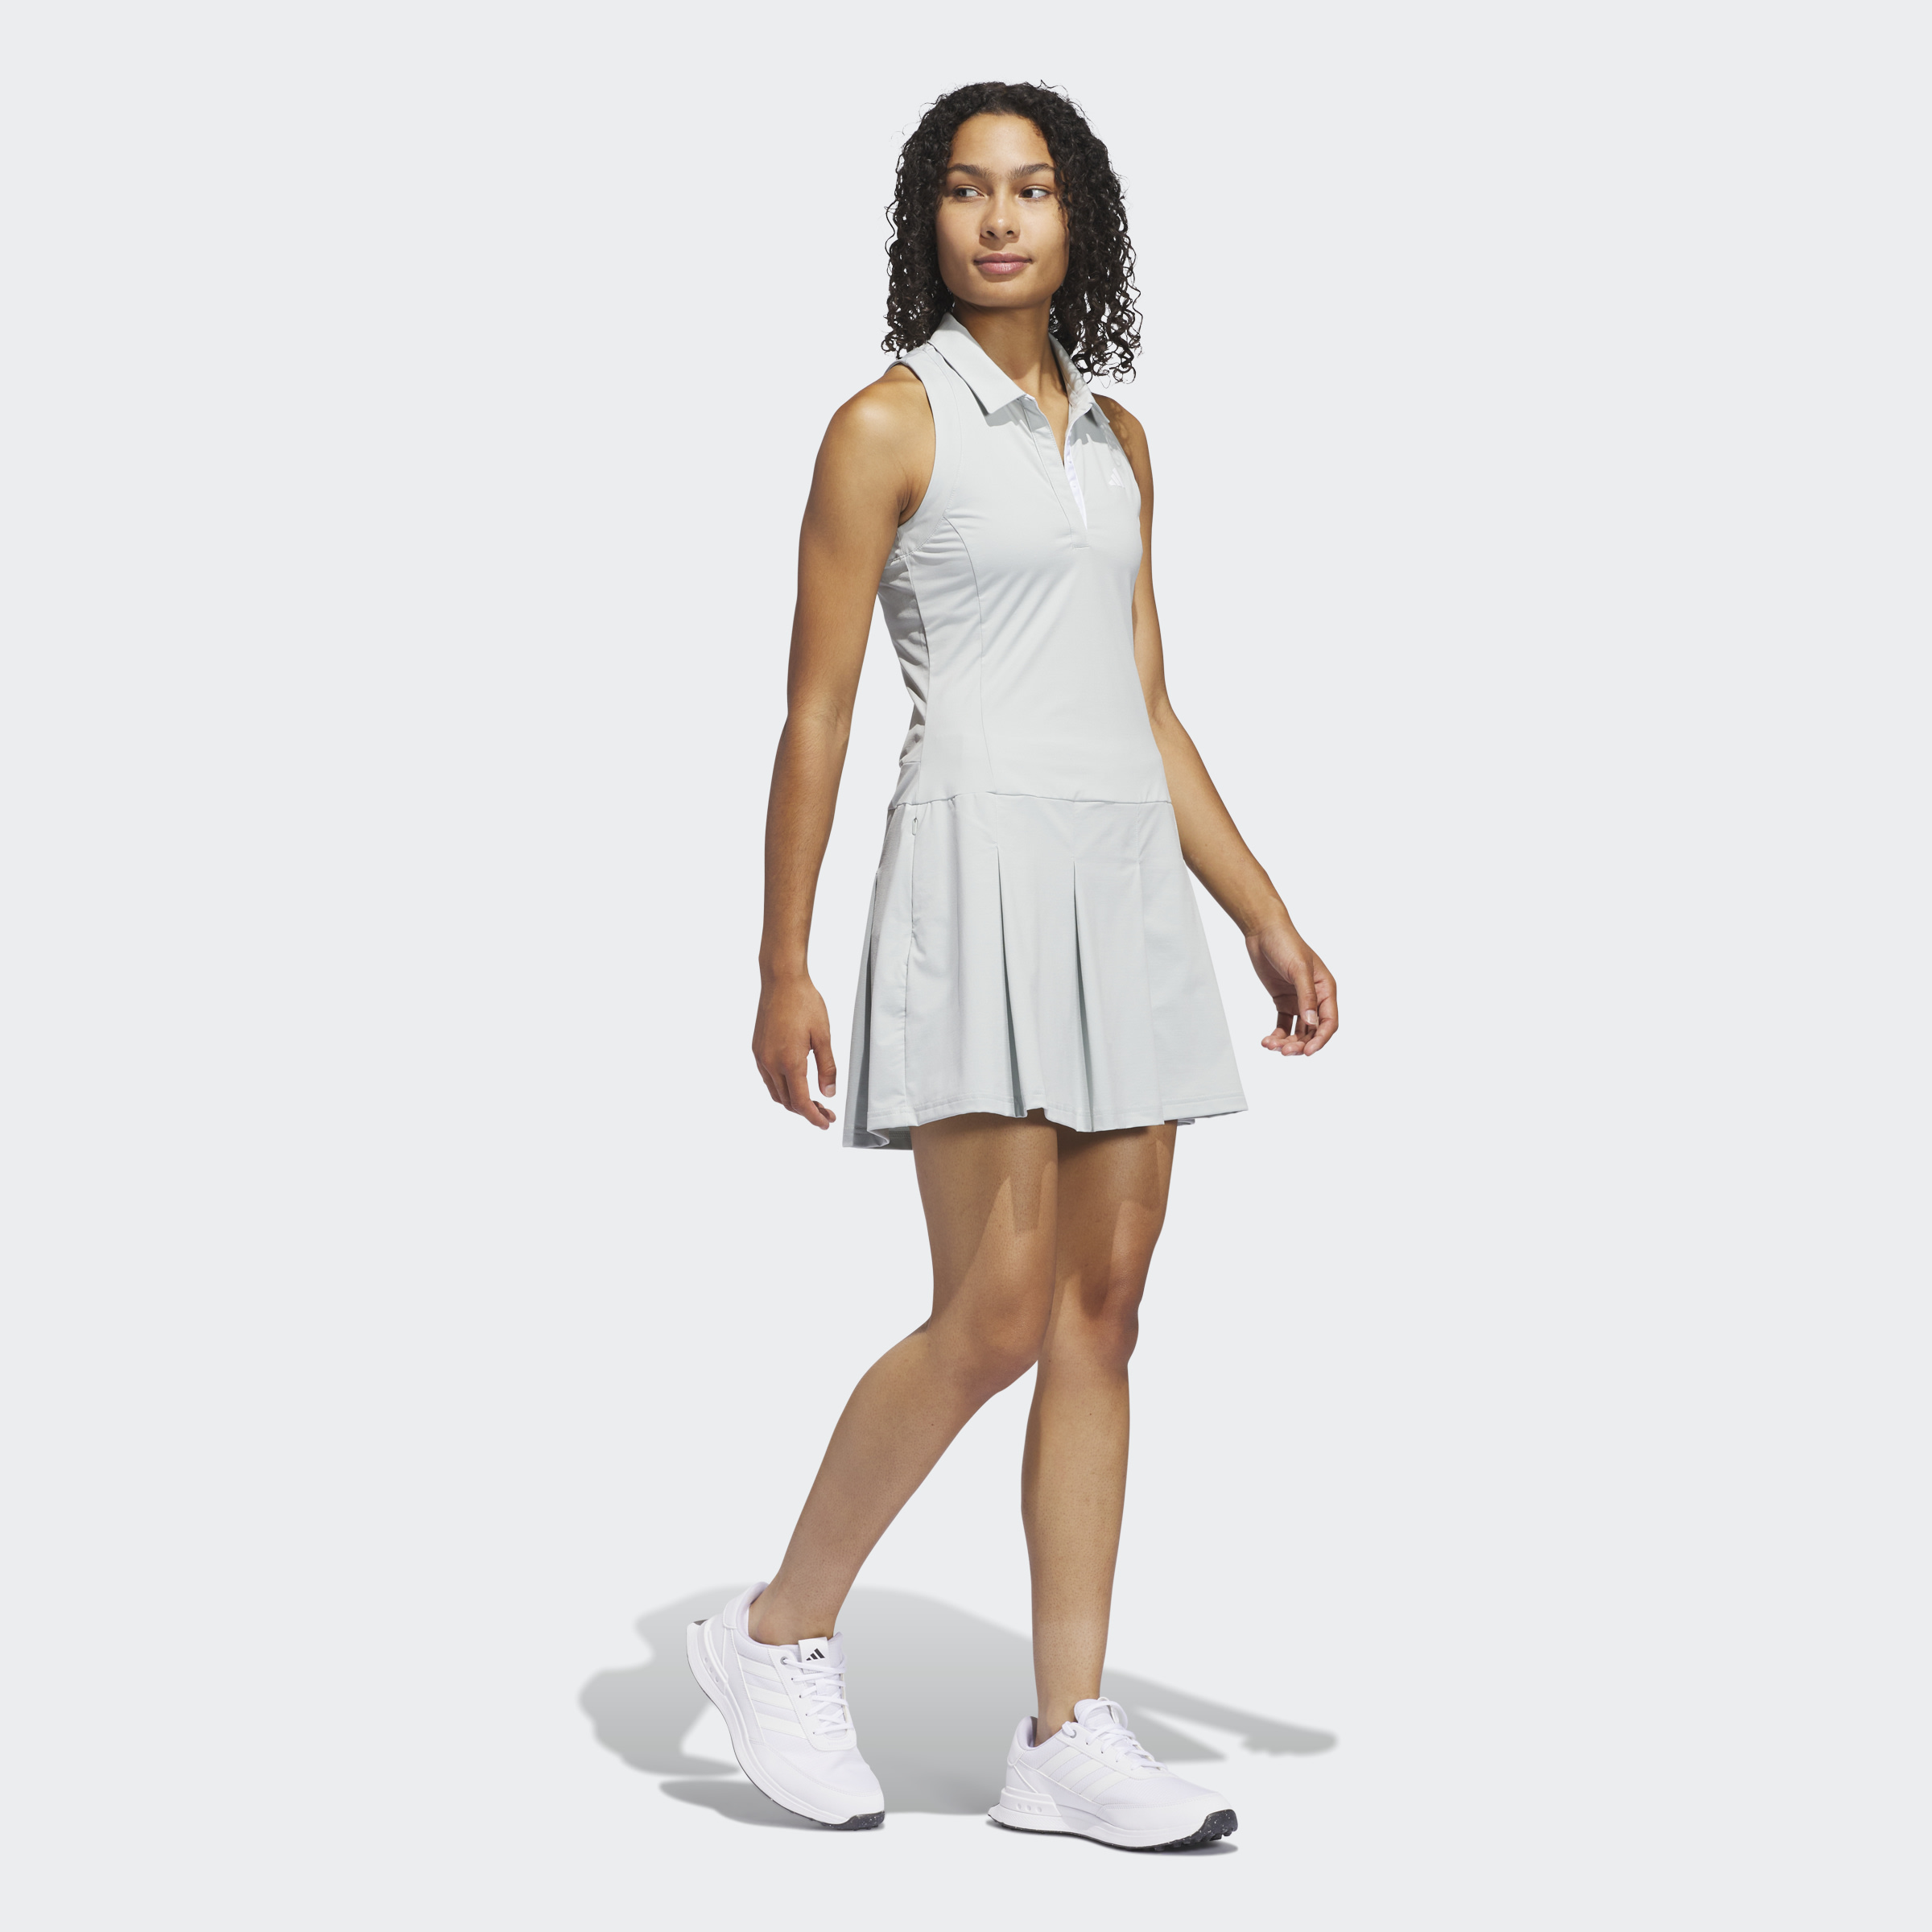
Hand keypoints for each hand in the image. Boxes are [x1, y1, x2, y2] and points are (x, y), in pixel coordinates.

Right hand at [753, 971, 838, 1127]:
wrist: (781, 981)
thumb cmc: (805, 1003)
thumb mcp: (824, 1036)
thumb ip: (827, 1067)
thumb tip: (828, 1093)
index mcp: (790, 1061)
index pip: (801, 1102)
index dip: (814, 1117)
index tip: (825, 1123)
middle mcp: (771, 1063)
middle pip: (787, 1101)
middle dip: (806, 1111)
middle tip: (825, 1112)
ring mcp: (761, 1056)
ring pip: (775, 1092)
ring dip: (793, 1101)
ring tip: (812, 1101)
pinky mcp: (757, 1049)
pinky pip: (768, 1078)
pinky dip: (782, 1088)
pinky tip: (795, 1082)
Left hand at [1247, 923, 1338, 1056]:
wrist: (1263, 931)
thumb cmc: (1286, 944)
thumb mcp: (1299, 969)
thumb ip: (1306, 997)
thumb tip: (1311, 1024)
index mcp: (1326, 989)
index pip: (1329, 1022)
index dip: (1321, 1040)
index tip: (1307, 1052)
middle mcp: (1315, 997)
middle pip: (1313, 1031)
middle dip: (1300, 1044)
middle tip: (1284, 1052)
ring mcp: (1298, 1000)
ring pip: (1298, 1031)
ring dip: (1286, 1042)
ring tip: (1270, 1045)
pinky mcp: (1283, 1000)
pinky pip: (1283, 1024)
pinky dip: (1277, 1034)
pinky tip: (1267, 1040)